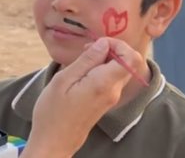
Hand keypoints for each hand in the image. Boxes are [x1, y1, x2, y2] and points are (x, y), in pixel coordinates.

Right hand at [23, 38, 143, 157]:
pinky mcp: (106, 100)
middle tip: (87, 49)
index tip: (95, 43)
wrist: (54, 141)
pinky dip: (102, 68)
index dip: (117, 44)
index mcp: (104, 84)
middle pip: (129, 62)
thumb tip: (103, 44)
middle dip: (111, 49)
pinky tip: (83, 70)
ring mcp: (111, 97)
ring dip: (105, 58)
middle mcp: (113, 91)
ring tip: (82, 59)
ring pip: (120, 68)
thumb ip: (86, 60)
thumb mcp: (64, 79)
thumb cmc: (53, 111)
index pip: (130, 57)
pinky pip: (112, 77)